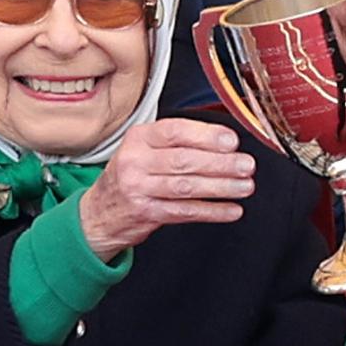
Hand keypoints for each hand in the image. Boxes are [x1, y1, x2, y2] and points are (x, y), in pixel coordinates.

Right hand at [78, 118, 256, 261]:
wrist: (99, 212)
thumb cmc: (132, 175)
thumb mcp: (144, 148)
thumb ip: (178, 141)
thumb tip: (224, 141)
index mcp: (139, 138)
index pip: (175, 132)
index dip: (206, 136)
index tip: (231, 141)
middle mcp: (135, 161)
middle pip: (184, 161)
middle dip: (221, 164)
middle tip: (246, 165)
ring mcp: (138, 188)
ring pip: (186, 187)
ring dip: (221, 187)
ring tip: (245, 186)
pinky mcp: (146, 213)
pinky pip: (184, 211)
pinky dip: (211, 211)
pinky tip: (230, 209)